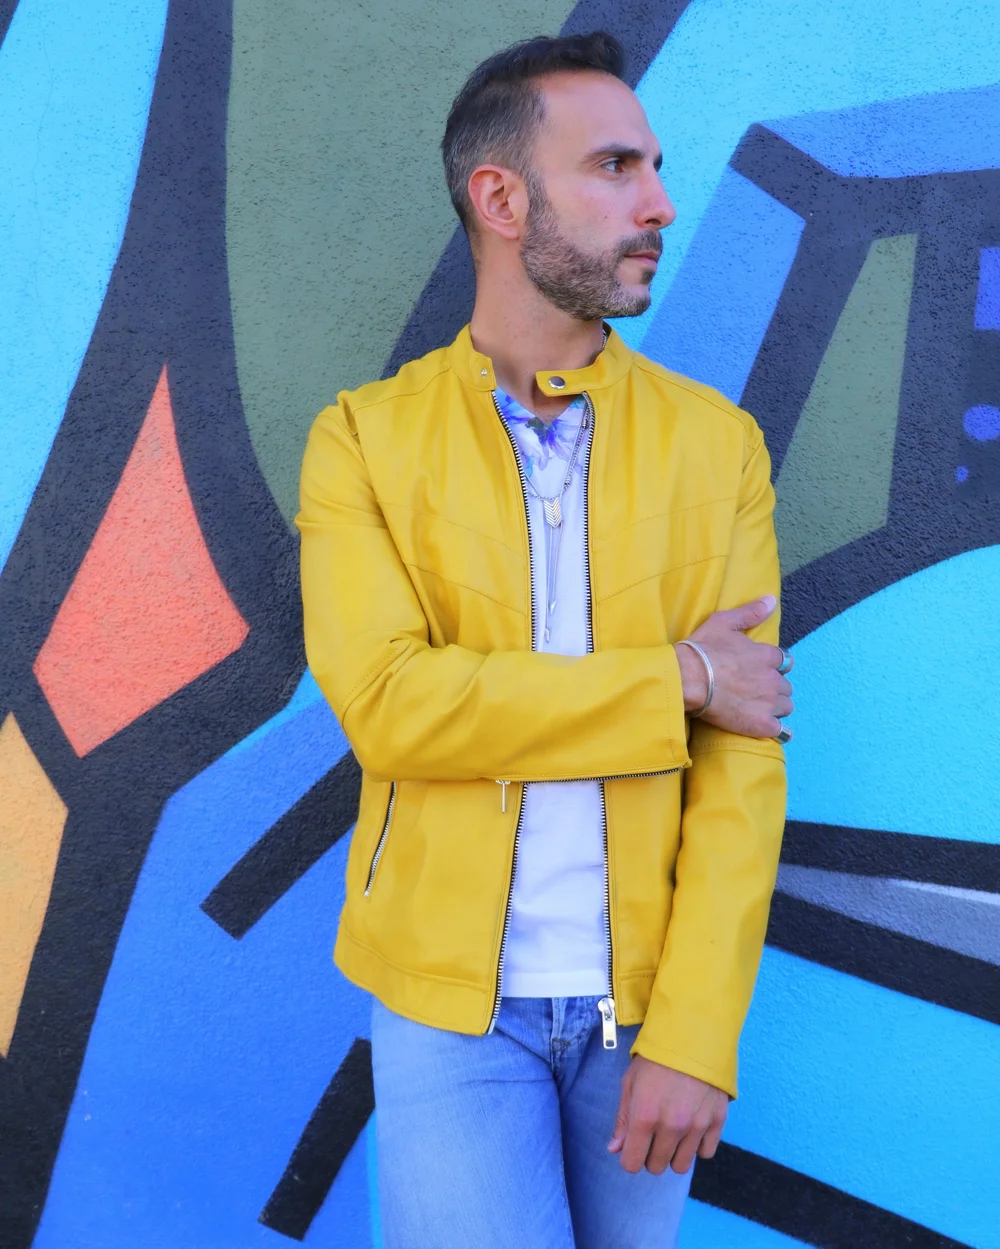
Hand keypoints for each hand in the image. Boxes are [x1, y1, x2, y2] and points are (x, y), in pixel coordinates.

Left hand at [608, 1055, 727, 1174]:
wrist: (693, 1036)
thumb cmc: (655, 1058)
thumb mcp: (630, 1082)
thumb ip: (623, 1119)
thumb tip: (615, 1150)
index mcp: (644, 1117)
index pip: (632, 1164)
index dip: (630, 1157)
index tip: (633, 1145)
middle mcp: (671, 1127)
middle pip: (656, 1166)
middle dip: (650, 1155)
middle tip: (653, 1134)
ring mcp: (697, 1126)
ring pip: (681, 1165)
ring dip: (673, 1153)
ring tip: (672, 1131)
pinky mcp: (717, 1122)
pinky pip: (705, 1153)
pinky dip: (697, 1145)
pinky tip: (692, 1126)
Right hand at [675, 595, 792, 738]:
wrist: (687, 678)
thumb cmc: (702, 649)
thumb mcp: (723, 622)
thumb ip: (750, 612)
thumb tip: (771, 600)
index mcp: (767, 655)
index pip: (785, 662)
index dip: (774, 667)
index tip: (760, 670)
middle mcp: (773, 679)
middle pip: (786, 686)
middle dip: (774, 688)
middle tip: (754, 691)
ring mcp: (769, 703)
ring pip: (786, 707)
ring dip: (775, 707)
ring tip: (757, 709)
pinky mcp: (761, 724)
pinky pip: (780, 730)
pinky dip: (774, 729)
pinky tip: (763, 726)